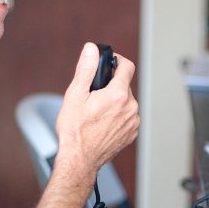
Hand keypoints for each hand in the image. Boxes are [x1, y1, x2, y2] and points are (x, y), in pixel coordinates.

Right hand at [55, 43, 139, 176]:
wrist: (80, 158)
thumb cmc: (75, 130)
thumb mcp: (75, 94)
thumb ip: (86, 69)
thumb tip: (92, 49)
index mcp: (118, 95)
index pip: (127, 66)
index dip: (117, 61)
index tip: (109, 63)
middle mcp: (131, 108)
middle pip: (124, 85)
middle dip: (111, 85)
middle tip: (94, 95)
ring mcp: (133, 122)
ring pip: (126, 102)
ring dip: (115, 101)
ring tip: (97, 111)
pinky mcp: (132, 133)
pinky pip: (127, 116)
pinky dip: (118, 115)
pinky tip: (103, 122)